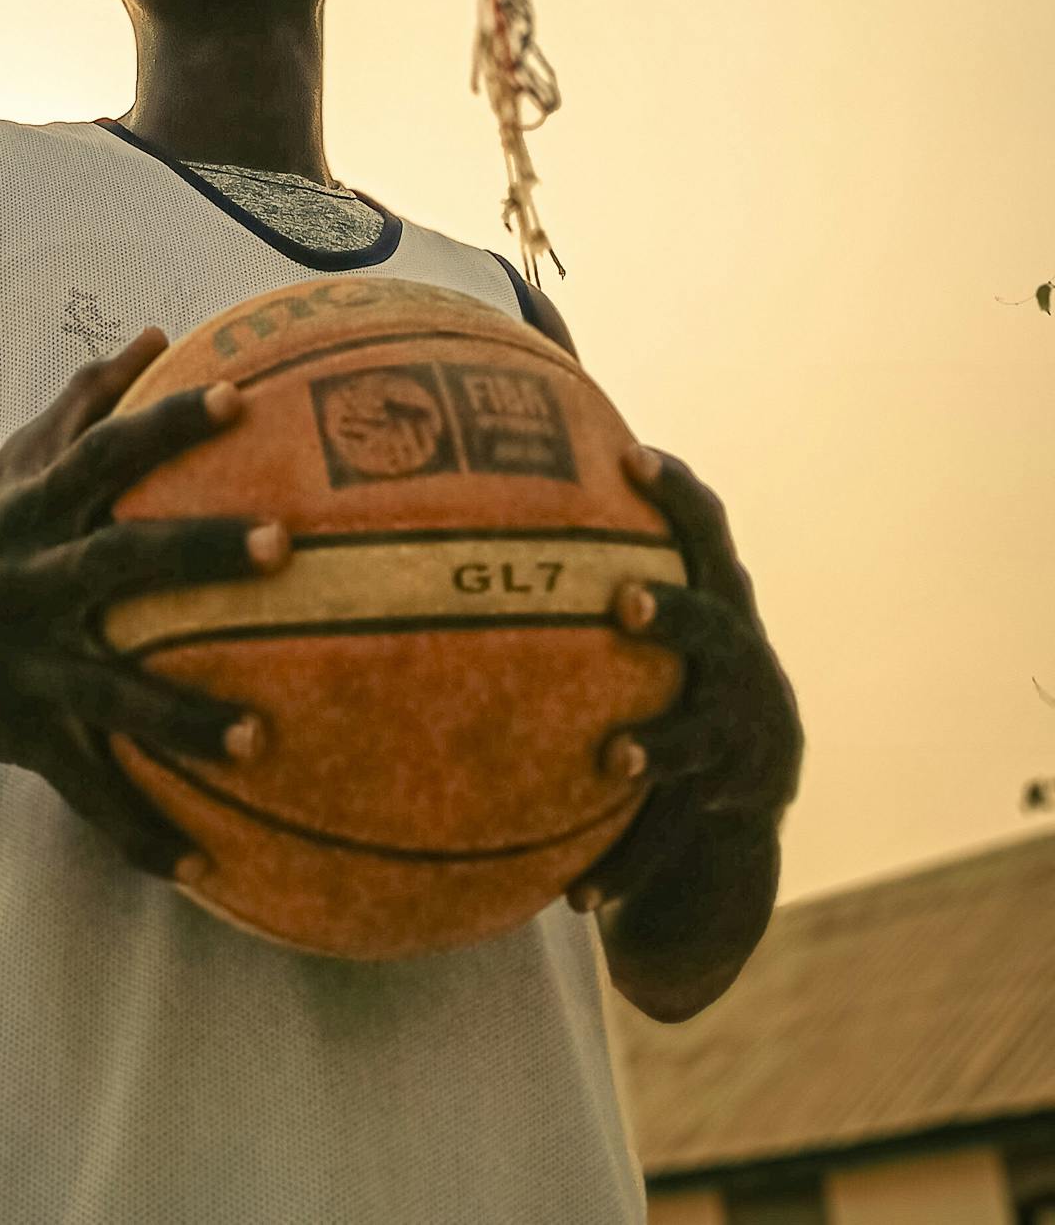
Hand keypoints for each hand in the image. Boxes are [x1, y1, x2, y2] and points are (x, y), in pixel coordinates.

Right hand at [0, 326, 289, 881]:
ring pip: (108, 694)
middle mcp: (27, 580)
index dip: (168, 422)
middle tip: (287, 543)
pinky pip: (87, 794)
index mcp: (33, 510)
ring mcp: (24, 665)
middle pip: (118, 559)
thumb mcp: (15, 471)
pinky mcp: (22, 738)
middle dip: (200, 550)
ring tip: (261, 740)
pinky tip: (208, 870)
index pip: (106, 451)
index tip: (240, 397)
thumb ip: (84, 405)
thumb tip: (164, 332)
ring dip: (183, 720)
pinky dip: (141, 835)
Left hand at [566, 445, 801, 914]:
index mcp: (715, 594)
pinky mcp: (723, 798)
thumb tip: (527, 382)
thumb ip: (599, 504)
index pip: (704, 528)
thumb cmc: (674, 642)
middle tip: (624, 604)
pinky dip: (625, 865)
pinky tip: (577, 897)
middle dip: (675, 614)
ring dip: (660, 746)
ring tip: (612, 758)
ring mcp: (736, 729)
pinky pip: (668, 833)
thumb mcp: (655, 580)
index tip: (632, 455)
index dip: (677, 490)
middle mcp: (735, 655)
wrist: (753, 765)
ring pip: (700, 739)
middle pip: (715, 627)